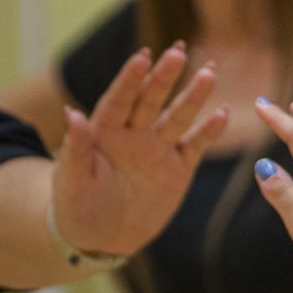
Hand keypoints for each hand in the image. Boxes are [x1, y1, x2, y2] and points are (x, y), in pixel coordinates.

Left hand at [51, 44, 227, 258]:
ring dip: (193, 96)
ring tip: (208, 72)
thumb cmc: (76, 208)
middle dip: (165, 76)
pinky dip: (209, 132)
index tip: (143, 56)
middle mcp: (134, 134)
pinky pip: (195, 146)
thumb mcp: (71, 181)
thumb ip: (76, 147)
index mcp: (104, 132)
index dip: (130, 78)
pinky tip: (221, 114)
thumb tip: (71, 113)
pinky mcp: (177, 169)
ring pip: (178, 117)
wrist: (100, 240)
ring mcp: (157, 149)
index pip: (119, 99)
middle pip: (151, 100)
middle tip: (179, 52)